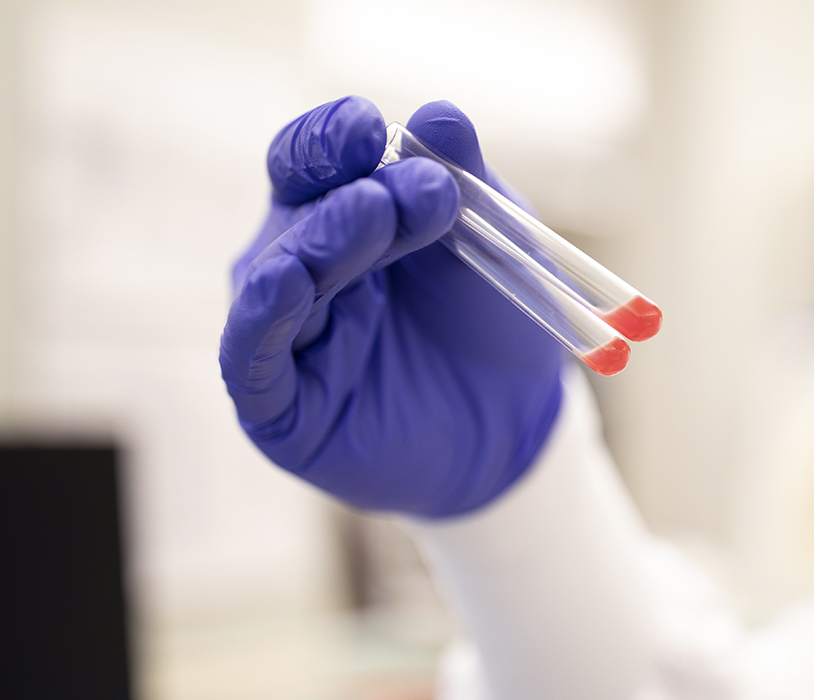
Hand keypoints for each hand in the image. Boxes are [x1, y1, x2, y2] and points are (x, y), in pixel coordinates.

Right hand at [220, 96, 564, 517]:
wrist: (515, 424)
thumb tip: (436, 113)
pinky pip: (250, 353)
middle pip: (296, 210)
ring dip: (323, 238)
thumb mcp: (494, 242)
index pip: (312, 162)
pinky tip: (286, 281)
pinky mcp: (277, 405)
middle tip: (419, 185)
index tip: (368, 126)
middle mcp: (298, 266)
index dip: (331, 139)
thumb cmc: (495, 324)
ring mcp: (283, 334)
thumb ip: (465, 180)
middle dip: (351, 191)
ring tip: (375, 210)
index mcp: (339, 216)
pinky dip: (264, 314)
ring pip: (277, 272)